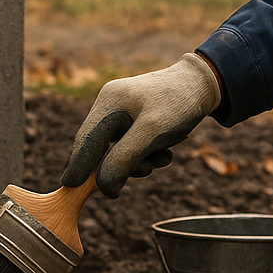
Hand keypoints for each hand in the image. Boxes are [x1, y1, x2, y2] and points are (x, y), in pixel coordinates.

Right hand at [60, 52, 220, 197]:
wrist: (204, 85)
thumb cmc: (179, 104)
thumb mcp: (152, 133)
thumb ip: (124, 159)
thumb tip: (103, 187)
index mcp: (109, 102)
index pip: (86, 140)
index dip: (77, 165)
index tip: (68, 186)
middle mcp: (110, 104)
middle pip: (100, 147)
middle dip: (122, 165)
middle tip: (147, 169)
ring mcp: (121, 111)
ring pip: (117, 150)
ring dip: (138, 161)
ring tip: (163, 156)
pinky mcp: (133, 118)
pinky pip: (130, 145)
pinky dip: (145, 154)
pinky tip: (164, 151)